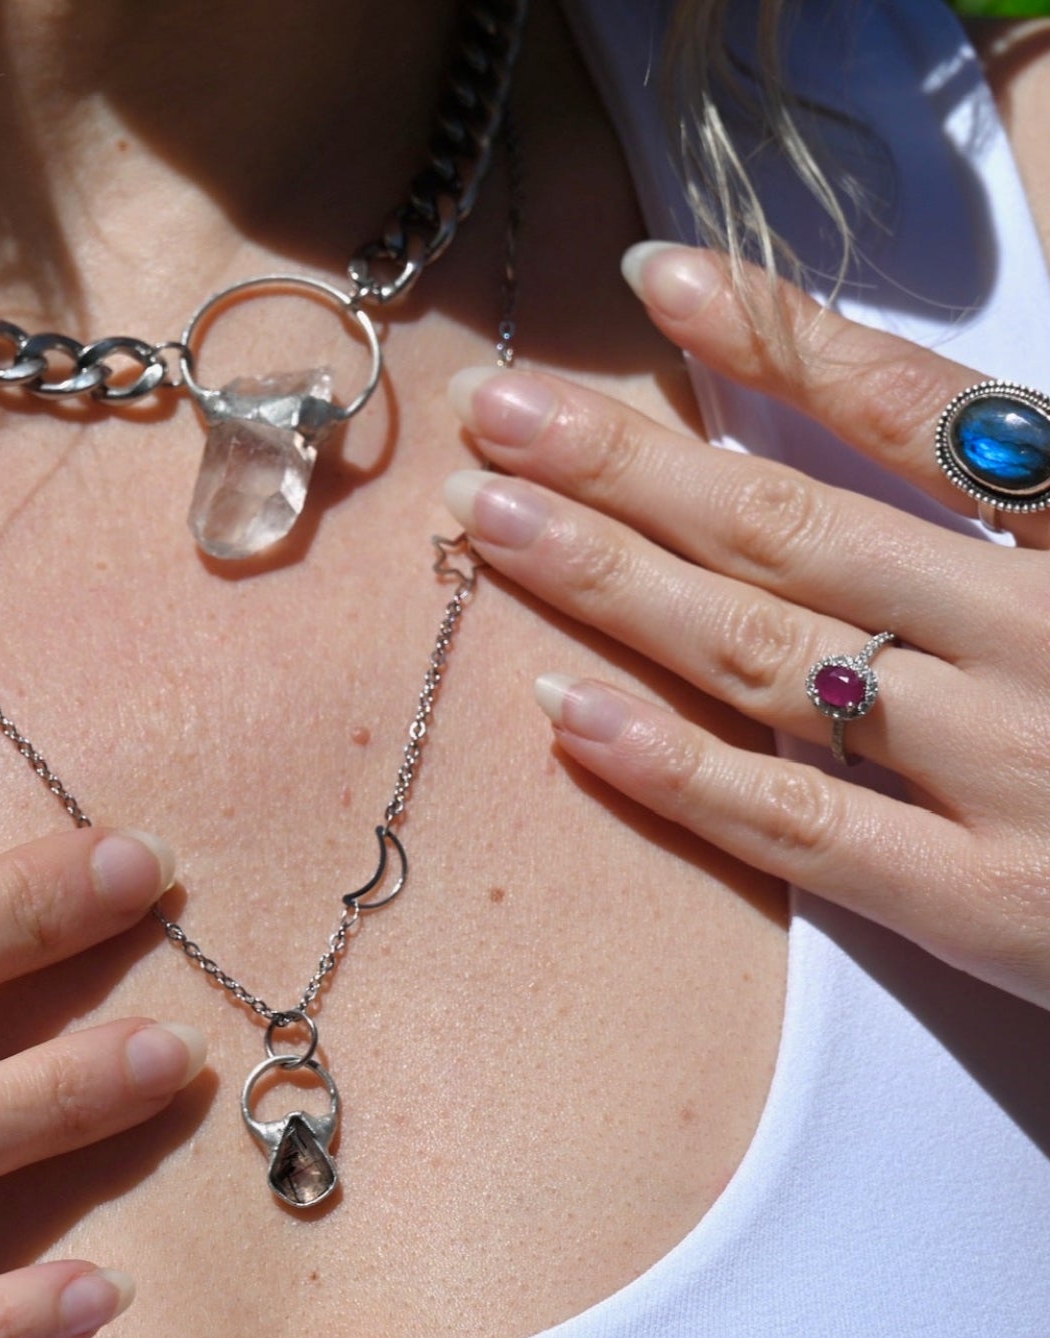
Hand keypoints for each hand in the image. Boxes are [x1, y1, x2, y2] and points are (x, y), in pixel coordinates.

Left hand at [444, 243, 1049, 1009]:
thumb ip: (1028, 502)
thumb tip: (855, 416)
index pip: (924, 410)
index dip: (779, 338)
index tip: (651, 282)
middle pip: (800, 528)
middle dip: (632, 462)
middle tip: (499, 411)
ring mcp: (1019, 771)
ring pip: (774, 653)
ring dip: (615, 579)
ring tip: (490, 519)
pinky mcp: (990, 907)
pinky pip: (800, 826)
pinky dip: (674, 764)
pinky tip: (562, 706)